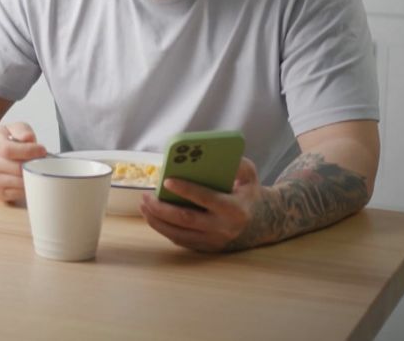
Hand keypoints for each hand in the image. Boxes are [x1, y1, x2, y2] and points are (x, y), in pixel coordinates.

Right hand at [0, 123, 47, 203]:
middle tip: (42, 161)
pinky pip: (17, 194)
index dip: (28, 151)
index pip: (8, 150)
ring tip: (36, 169)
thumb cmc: (4, 140)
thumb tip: (29, 138)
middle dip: (34, 165)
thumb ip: (22, 130)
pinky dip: (27, 188)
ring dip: (32, 177)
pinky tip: (29, 179)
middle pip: (15, 168)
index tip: (42, 150)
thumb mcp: (13, 128)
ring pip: (18, 183)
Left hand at [138, 157, 264, 251]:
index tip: (166, 180)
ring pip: (179, 234)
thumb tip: (210, 156)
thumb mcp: (249, 176)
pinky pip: (180, 240)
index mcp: (235, 209)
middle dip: (162, 208)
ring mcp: (214, 241)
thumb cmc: (247, 193)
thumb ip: (236, 164)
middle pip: (186, 219)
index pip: (207, 199)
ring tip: (143, 205)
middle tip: (145, 196)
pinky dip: (163, 228)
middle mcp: (224, 228)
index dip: (186, 190)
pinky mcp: (205, 248)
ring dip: (157, 220)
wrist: (260, 223)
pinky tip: (152, 216)